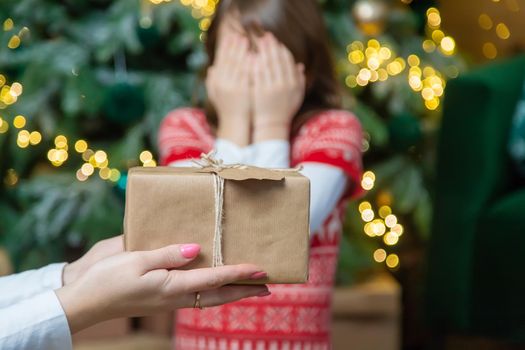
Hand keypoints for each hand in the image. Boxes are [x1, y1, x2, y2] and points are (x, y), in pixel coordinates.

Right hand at [56, 244, 268, 332]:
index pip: (215, 279)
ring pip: (209, 298)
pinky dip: (213, 292)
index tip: (261, 270)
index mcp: (172, 286)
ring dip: (231, 292)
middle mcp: (175, 297)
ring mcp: (169, 301)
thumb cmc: (108, 278)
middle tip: (268, 286)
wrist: (85, 302)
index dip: (239, 273)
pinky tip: (214, 285)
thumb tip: (197, 250)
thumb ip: (169, 254)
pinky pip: (196, 297)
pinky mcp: (162, 300)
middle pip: (218, 295)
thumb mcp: (137, 260)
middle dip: (244, 290)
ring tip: (248, 286)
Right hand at [206, 33, 250, 145]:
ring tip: (247, 41)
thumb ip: (212, 81)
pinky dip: (248, 63)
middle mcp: (222, 82)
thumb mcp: (215, 95)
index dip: (225, 47)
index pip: (220, 60)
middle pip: (228, 59)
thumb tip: (211, 68)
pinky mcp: (243, 91)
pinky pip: (246, 74)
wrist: (235, 124)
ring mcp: (233, 86)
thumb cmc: (227, 110)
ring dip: (241, 51)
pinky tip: (253, 55)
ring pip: (237, 64)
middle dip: (234, 46)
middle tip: (240, 35)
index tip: (231, 37)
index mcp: (216, 81)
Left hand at [252, 33, 305, 141]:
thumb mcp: (296, 96)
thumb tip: (300, 65)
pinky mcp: (260, 92)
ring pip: (267, 64)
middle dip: (272, 46)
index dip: (282, 50)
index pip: (288, 62)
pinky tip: (251, 55)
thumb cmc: (284, 110)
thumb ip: (299, 80)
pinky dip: (255, 63)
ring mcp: (271, 88)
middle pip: (277, 60)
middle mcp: (284, 85)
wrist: (272, 125)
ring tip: (258, 42)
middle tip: (266, 36)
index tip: (277, 42)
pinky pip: (257, 74)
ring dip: (263, 51)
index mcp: (293, 84)